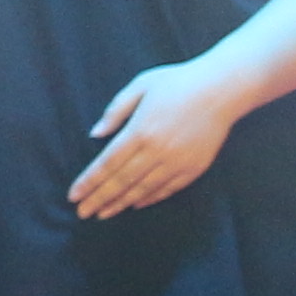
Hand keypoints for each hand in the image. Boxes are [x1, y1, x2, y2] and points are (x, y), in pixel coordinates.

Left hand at [73, 58, 245, 217]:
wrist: (223, 89)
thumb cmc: (177, 83)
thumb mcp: (140, 86)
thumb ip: (115, 111)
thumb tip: (95, 134)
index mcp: (140, 130)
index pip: (107, 163)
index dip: (89, 182)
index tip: (73, 196)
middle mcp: (158, 150)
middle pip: (122, 181)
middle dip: (99, 198)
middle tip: (82, 213)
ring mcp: (178, 161)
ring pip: (144, 189)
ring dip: (121, 203)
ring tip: (103, 213)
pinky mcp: (195, 167)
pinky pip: (168, 188)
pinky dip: (150, 198)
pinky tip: (134, 204)